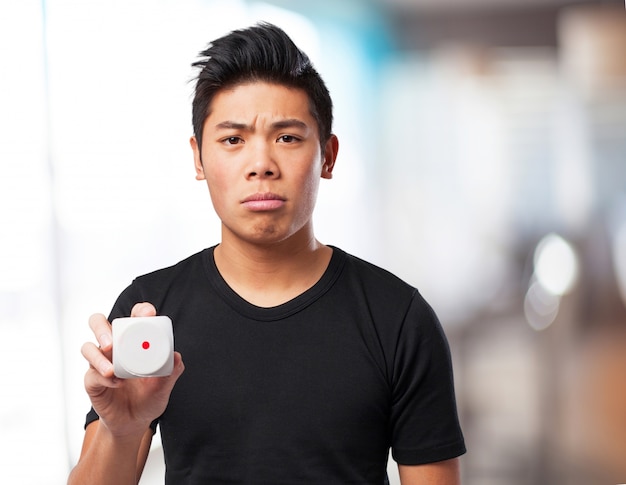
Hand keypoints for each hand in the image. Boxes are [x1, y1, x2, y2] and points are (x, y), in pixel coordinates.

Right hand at [80, 302, 184, 438]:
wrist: (135, 422)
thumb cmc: (150, 397)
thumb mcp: (164, 385)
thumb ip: (172, 371)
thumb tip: (177, 357)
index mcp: (134, 340)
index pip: (133, 317)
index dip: (140, 311)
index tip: (148, 314)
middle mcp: (114, 347)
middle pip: (98, 324)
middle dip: (102, 328)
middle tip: (112, 342)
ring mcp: (100, 362)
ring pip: (88, 348)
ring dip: (98, 357)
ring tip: (111, 369)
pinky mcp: (92, 381)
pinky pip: (91, 374)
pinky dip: (103, 377)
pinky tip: (116, 383)